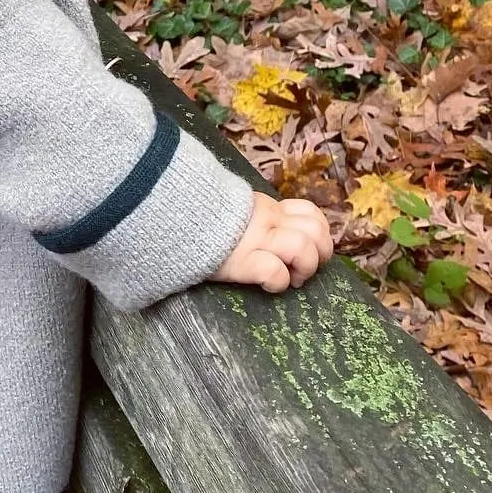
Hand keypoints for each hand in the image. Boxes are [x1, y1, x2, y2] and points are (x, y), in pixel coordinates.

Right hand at [211, 194, 332, 293]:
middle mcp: (267, 222)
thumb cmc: (200, 219)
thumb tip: (271, 226)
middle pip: (316, 231)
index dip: (319, 233)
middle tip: (304, 267)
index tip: (309, 248)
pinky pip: (275, 272)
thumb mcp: (231, 209)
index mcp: (266, 208)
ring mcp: (256, 241)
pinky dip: (278, 282)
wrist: (170, 217)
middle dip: (321, 253)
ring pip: (303, 248)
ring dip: (305, 267)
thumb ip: (252, 215)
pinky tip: (268, 284)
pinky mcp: (242, 262)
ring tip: (292, 277)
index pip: (309, 213)